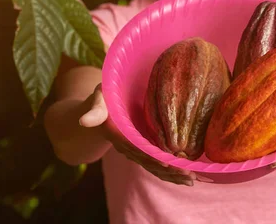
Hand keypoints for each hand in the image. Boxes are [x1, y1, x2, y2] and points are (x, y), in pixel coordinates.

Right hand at [79, 84, 201, 185]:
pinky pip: (156, 163)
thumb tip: (84, 122)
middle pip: (148, 161)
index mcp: (116, 134)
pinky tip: (185, 175)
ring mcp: (135, 150)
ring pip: (153, 166)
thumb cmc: (103, 96)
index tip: (167, 163)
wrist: (101, 107)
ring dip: (171, 175)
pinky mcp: (142, 149)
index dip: (151, 156)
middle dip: (168, 170)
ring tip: (190, 180)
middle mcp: (126, 146)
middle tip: (188, 175)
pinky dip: (170, 171)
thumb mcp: (98, 97)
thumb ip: (95, 108)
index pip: (135, 148)